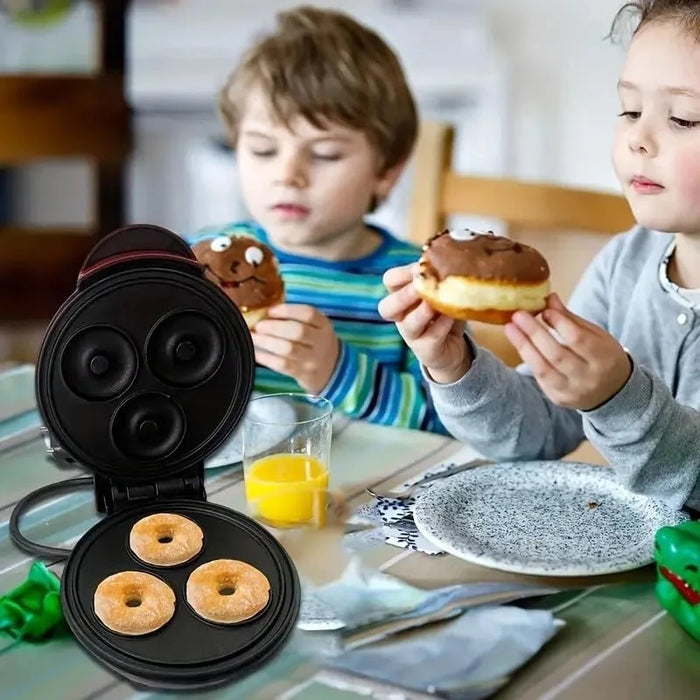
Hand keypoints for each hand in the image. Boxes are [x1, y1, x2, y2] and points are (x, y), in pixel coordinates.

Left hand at [251, 304, 338, 393]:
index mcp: (324, 325)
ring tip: (253, 336)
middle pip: (298, 331)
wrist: (332, 371)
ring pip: (288, 349)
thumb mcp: (315, 327)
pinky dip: (265, 357)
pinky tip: (255, 352)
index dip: (287, 310)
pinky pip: (282, 365)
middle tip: (258, 325)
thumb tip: (263, 312)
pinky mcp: (303, 374)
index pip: (308, 314)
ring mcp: (312, 359)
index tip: (269, 310)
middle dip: (274, 327)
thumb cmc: (316, 343)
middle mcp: (321, 341)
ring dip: (266, 341)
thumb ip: (295, 318)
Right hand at [378, 263, 470, 383]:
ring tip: (435, 303)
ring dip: (421, 312)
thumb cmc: (445, 314)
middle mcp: (401, 317)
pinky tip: (452, 316)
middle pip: (387, 307)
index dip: (402, 273)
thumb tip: (448, 257)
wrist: (453, 348)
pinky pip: (430, 337)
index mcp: (402, 297)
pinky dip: (441, 325)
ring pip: (408, 324)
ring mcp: (412, 335)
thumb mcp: (443, 292)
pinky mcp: (426, 350)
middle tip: (421, 286)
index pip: (390, 281)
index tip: (421, 267)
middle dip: (403, 295)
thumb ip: (441, 278)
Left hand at [503, 293, 631, 410]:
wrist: (613, 391)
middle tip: (518, 315)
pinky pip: (540, 379)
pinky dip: (529, 360)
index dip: (559, 323)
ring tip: (510, 328)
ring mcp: (573, 391)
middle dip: (534, 333)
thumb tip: (549, 298)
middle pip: (557, 355)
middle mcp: (589, 378)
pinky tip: (520, 345)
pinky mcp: (559, 399)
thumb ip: (570, 319)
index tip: (544, 309)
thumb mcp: (595, 334)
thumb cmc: (602, 355)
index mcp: (604, 358)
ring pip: (543, 369)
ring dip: (524, 347)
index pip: (578, 339)